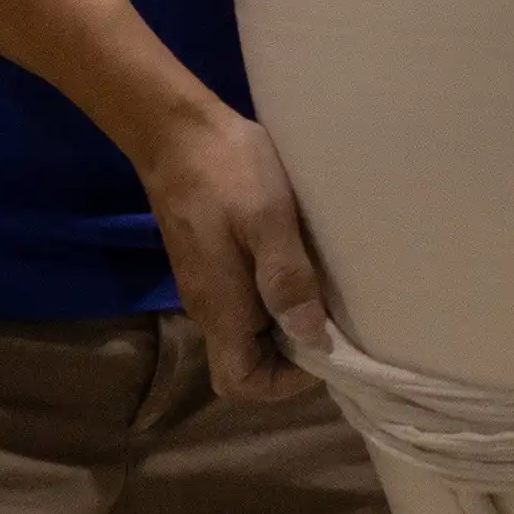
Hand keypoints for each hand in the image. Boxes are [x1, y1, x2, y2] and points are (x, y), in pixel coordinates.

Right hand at [132, 99, 330, 405]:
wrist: (176, 130)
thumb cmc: (226, 170)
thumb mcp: (266, 218)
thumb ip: (286, 278)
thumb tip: (313, 337)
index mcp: (220, 308)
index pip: (240, 383)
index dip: (283, 383)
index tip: (323, 348)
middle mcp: (209, 308)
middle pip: (247, 363)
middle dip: (293, 356)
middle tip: (337, 319)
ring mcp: (209, 284)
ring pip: (249, 332)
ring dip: (288, 324)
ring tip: (329, 293)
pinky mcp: (211, 261)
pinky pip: (246, 301)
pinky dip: (277, 298)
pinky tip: (304, 266)